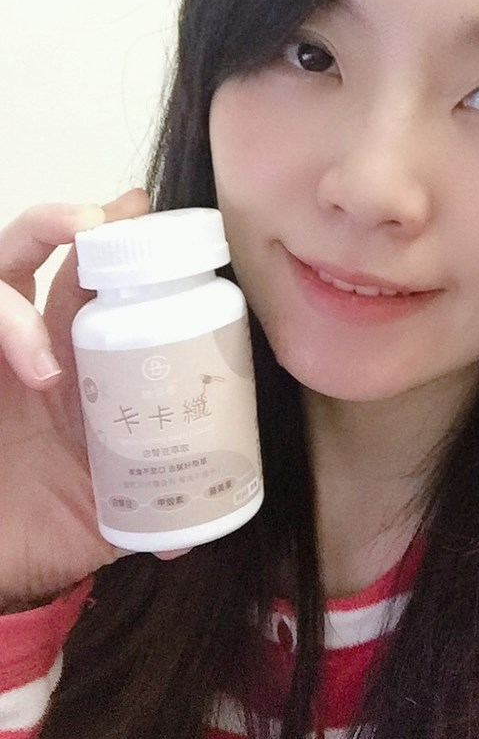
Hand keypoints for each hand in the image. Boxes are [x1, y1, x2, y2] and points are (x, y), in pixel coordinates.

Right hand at [0, 189, 153, 607]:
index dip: (136, 251)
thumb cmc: (41, 528)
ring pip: (2, 264)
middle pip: (55, 252)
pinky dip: (9, 326)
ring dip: (40, 235)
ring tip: (79, 238)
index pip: (105, 289)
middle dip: (90, 220)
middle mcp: (38, 348)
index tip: (183, 231)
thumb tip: (199, 527)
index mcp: (86, 367)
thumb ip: (157, 507)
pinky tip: (41, 366)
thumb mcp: (111, 514)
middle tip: (126, 210)